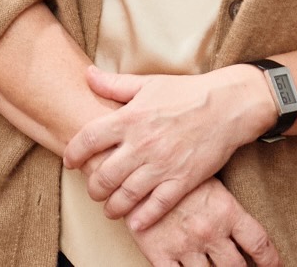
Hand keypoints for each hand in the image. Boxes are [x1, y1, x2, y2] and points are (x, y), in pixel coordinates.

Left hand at [63, 67, 270, 231]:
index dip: (74, 153)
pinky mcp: (182, 180)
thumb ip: (114, 84)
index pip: (89, 139)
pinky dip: (142, 217)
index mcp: (130, 118)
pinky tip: (134, 222)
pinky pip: (157, 206)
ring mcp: (162, 165)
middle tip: (94, 190)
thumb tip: (88, 75)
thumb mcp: (147, 83)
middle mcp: (142, 144)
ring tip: (110, 208)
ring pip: (126, 195)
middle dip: (94, 187)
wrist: (226, 106)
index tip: (70, 161)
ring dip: (113, 206)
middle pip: (104, 175)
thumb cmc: (186, 93)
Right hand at [127, 176, 278, 266]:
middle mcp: (209, 232)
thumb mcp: (207, 176)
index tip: (273, 266)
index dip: (269, 260)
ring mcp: (185, 246)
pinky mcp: (160, 254)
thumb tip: (244, 218)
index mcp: (226, 211)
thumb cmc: (171, 166)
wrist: (131, 165)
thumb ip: (226, 202)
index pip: (259, 244)